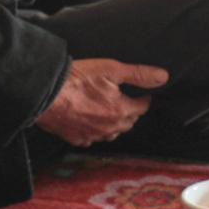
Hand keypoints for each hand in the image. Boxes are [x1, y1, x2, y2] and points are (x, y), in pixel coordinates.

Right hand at [37, 58, 167, 146]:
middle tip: (128, 102)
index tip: (144, 95)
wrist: (46, 93)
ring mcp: (92, 135)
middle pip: (128, 123)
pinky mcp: (76, 138)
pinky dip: (95, 131)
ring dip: (114, 124)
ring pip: (111, 133)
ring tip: (111, 113)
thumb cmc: (77, 79)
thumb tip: (162, 77)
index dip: (144, 99)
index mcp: (120, 111)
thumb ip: (139, 74)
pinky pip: (91, 138)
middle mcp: (108, 127)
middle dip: (131, 113)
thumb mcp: (112, 69)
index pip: (142, 108)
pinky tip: (91, 123)